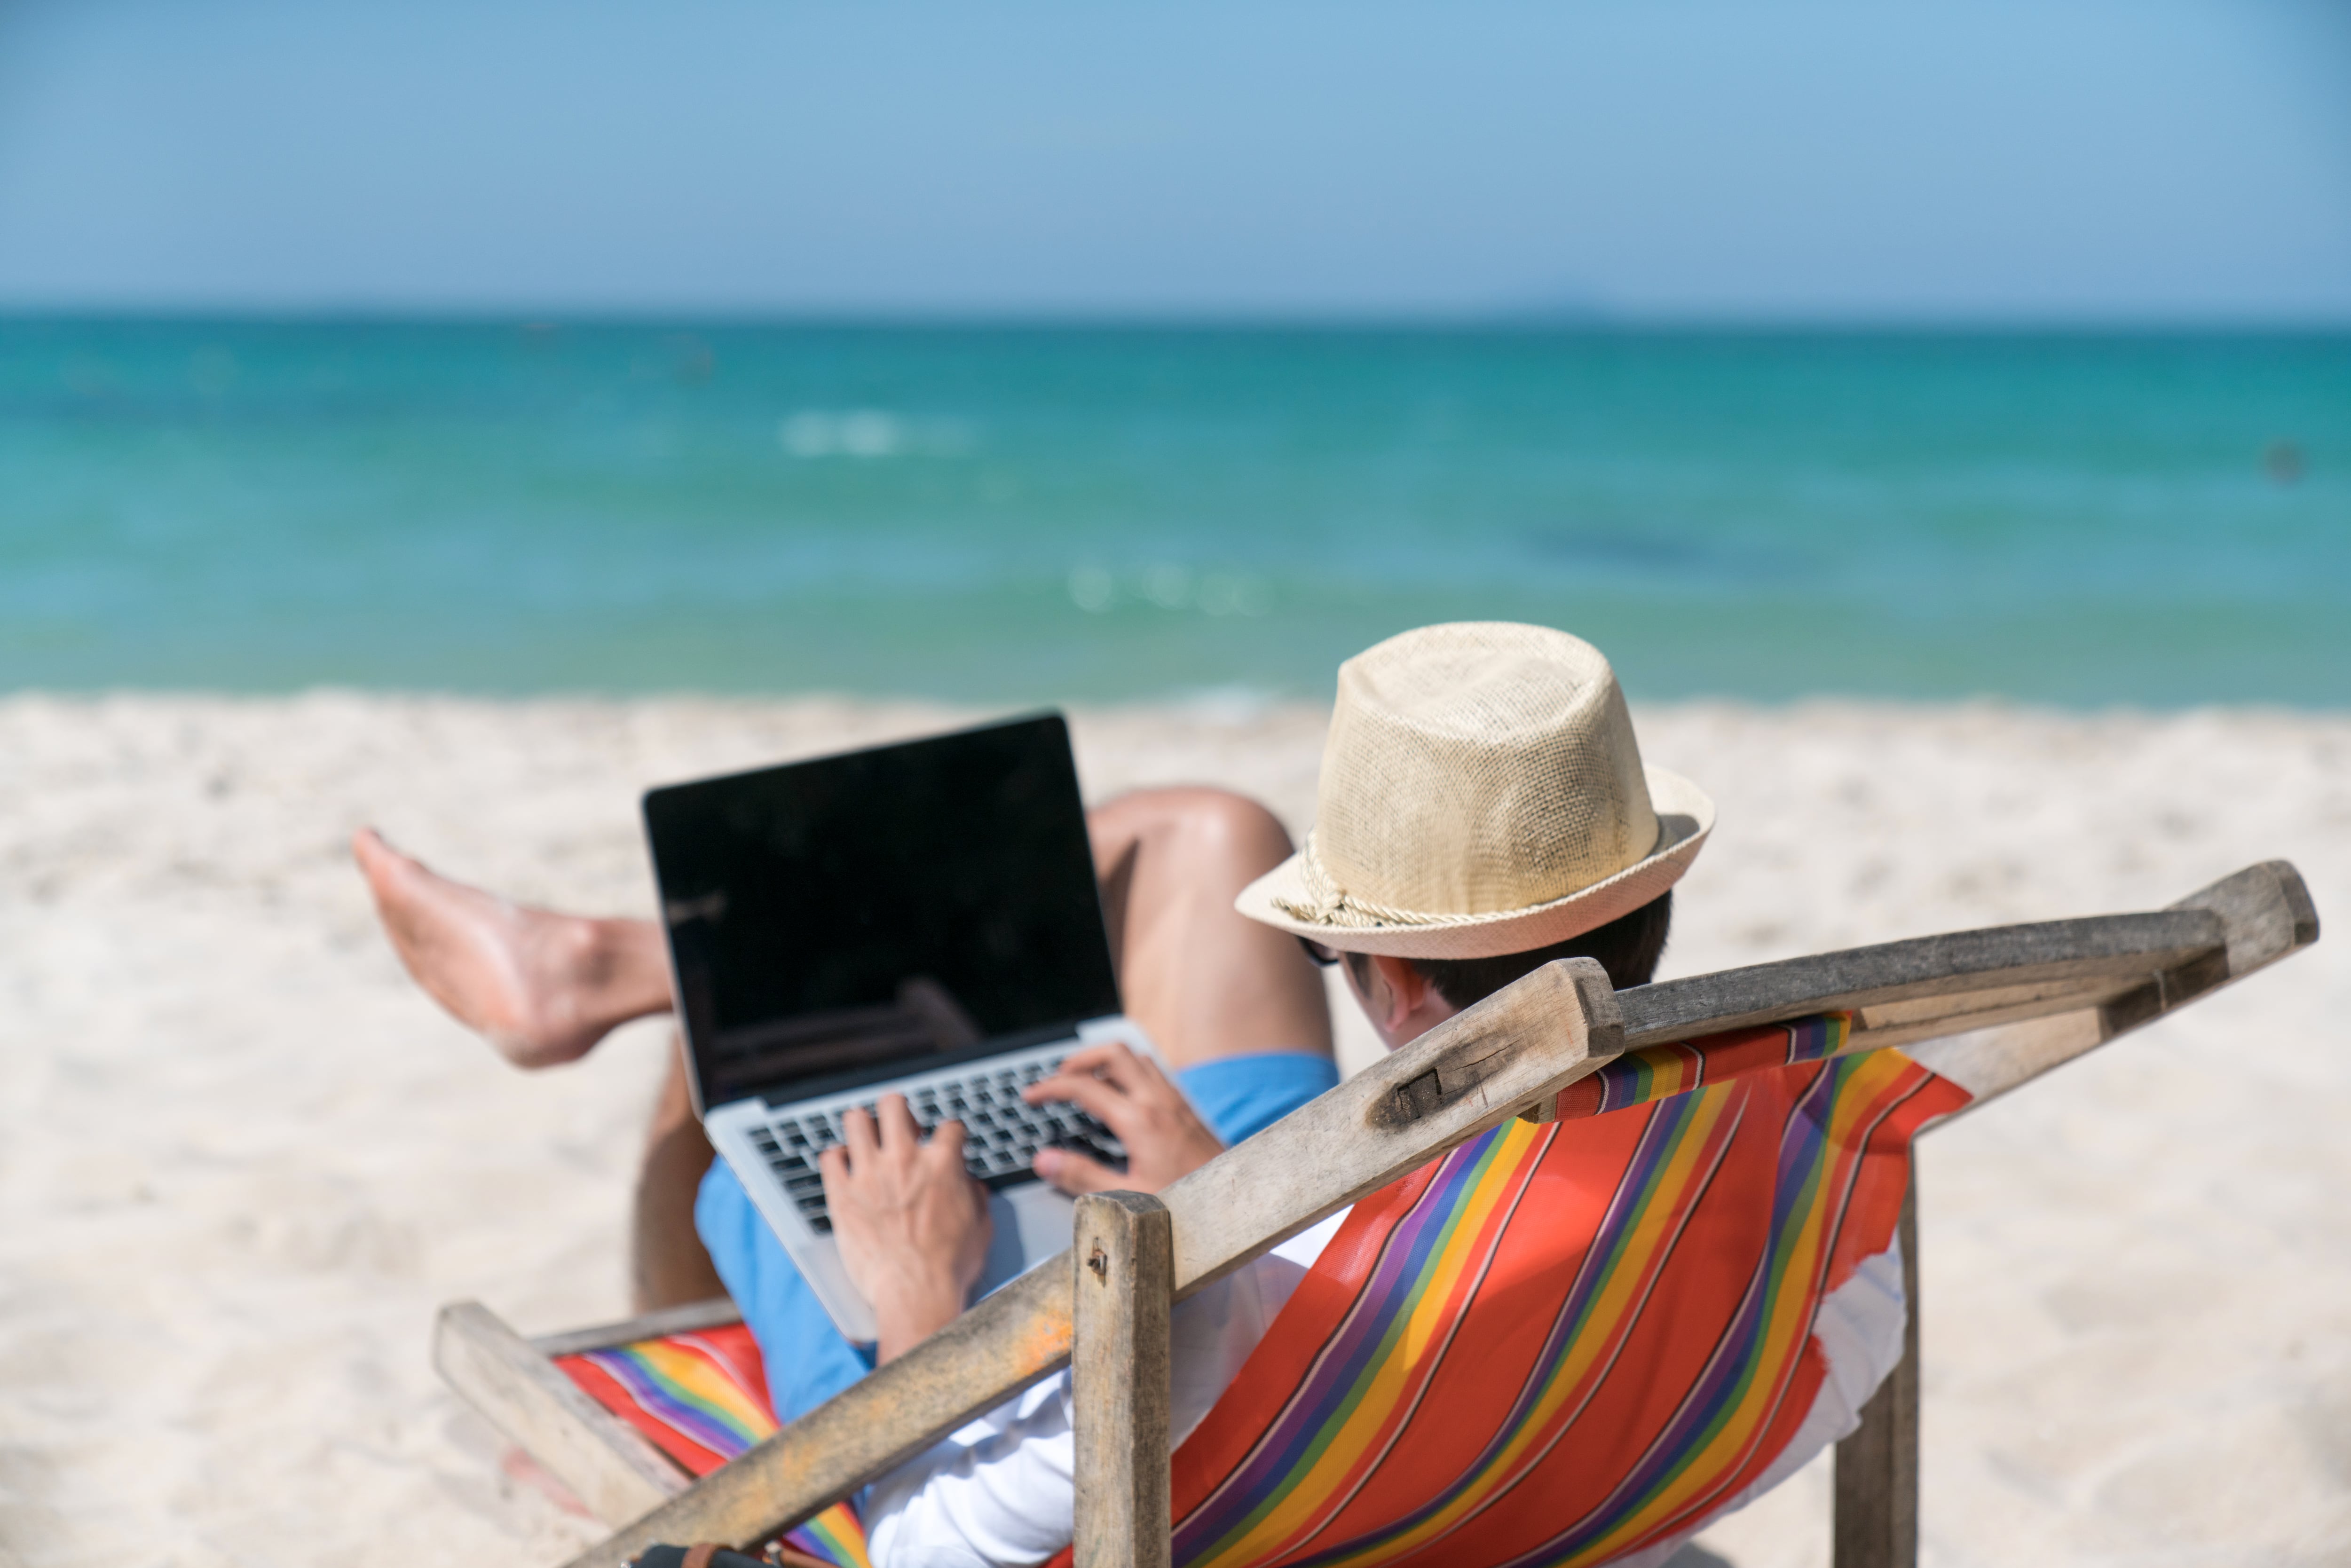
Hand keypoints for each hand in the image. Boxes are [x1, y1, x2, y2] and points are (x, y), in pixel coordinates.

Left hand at [819, 1094, 992, 1361]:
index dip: (949, 1134)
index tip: (944, 1143)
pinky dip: (836, 1159)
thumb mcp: (981, 1226)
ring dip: (863, 1127)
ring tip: (867, 1141)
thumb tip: (969, 1183)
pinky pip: (829, 1157)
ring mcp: (869, 1174)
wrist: (916, 1294)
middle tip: (900, 1128)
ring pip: (855, 1120)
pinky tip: (845, 1168)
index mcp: (943, 1163)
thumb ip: (975, 1195)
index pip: (949, 1126)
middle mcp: (904, 1159)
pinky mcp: (842, 1194)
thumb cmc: (949, 1266)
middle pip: (894, 1104)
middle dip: (898, 1111)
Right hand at [1022, 1043, 1224, 1195]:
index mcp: (1140, 1121)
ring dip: (1107, 1063)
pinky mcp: (1188, 1110)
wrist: (1236, 1205)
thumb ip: (1082, 1177)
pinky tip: (1123, 1097)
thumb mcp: (1126, 1198)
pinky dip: (1131, 1073)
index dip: (1051, 1087)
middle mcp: (1160, 1102)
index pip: (1084, 1087)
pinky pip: (1156, 1073)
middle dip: (1080, 1059)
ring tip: (1086, 1083)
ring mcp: (1177, 1102)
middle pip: (1114, 1053)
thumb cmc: (1186, 1205)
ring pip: (1137, 1058)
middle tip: (1059, 1079)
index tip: (1032, 1096)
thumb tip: (1043, 1160)